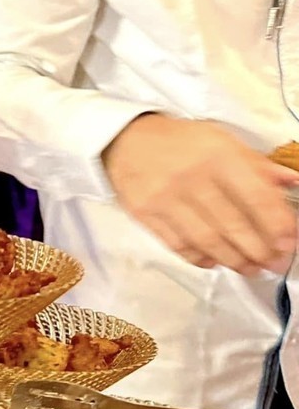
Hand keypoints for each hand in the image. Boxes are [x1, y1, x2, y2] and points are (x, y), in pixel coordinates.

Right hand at [103, 114, 298, 273]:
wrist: (126, 139)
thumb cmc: (180, 141)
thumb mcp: (222, 140)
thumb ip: (257, 164)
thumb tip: (291, 182)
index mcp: (219, 155)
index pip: (257, 196)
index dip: (277, 224)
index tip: (289, 242)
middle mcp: (192, 178)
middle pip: (233, 225)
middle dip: (259, 250)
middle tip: (274, 263)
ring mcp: (166, 198)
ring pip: (206, 240)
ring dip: (233, 260)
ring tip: (250, 269)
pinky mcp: (145, 214)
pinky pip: (177, 244)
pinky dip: (199, 258)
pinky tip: (214, 262)